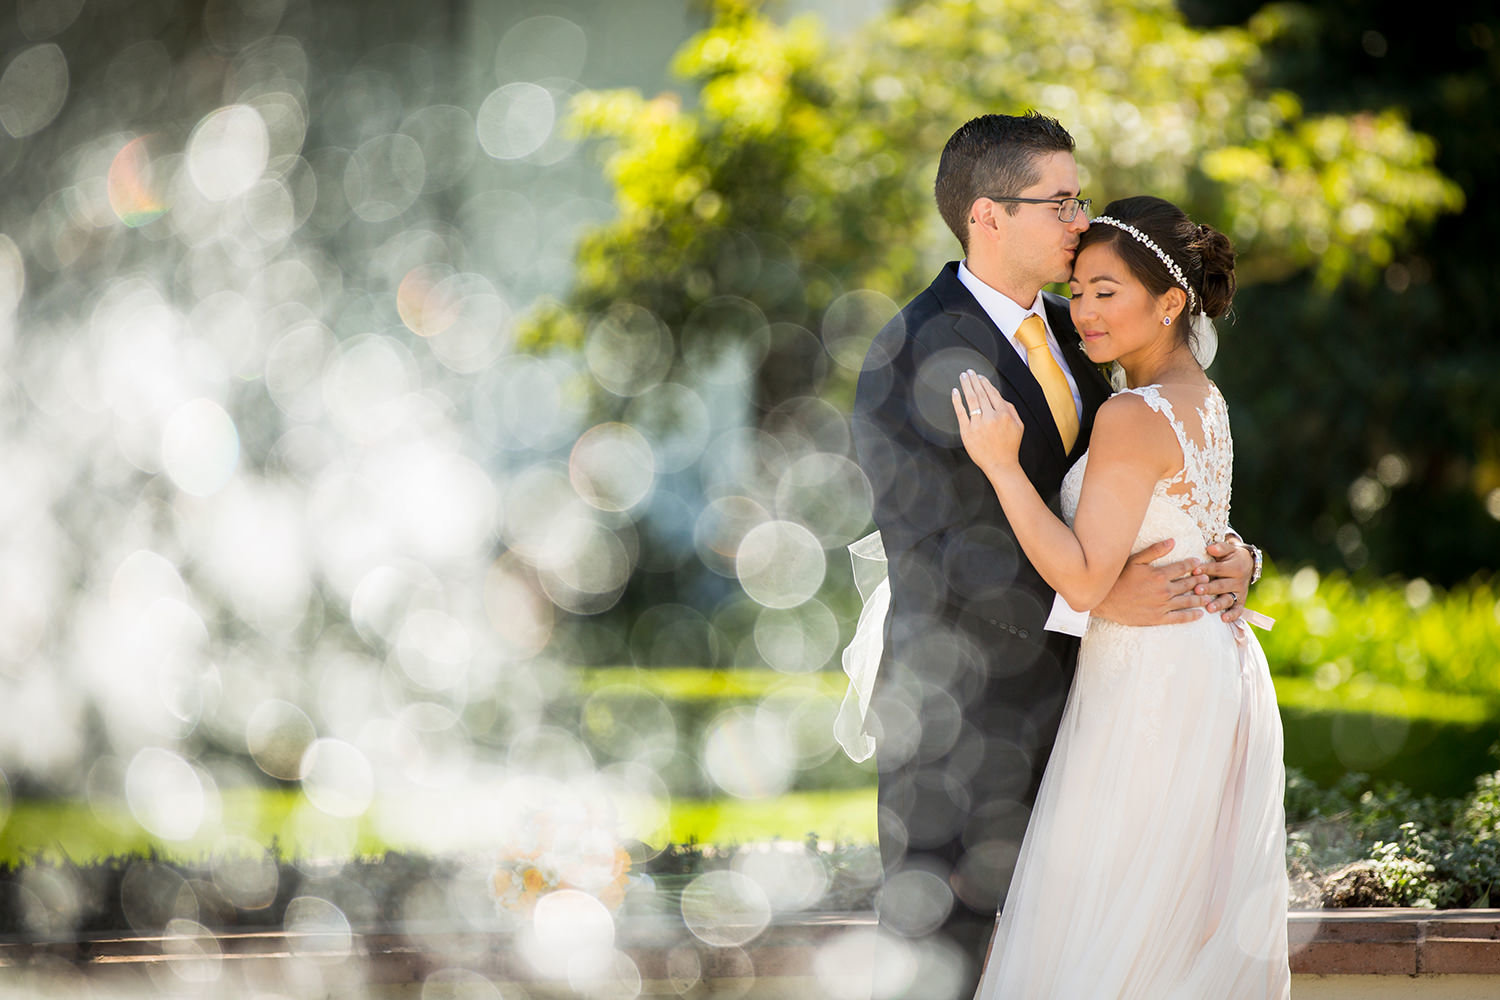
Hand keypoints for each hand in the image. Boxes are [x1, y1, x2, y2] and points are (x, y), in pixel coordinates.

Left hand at [952, 370, 1022, 472]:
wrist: (1000, 464)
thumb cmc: (1009, 446)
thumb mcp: (1019, 425)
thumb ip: (1011, 409)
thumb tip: (1000, 397)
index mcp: (1004, 414)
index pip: (992, 393)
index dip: (985, 383)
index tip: (980, 376)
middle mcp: (991, 417)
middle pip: (980, 393)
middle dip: (974, 380)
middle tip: (969, 372)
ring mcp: (978, 424)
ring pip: (971, 399)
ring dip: (966, 385)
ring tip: (963, 377)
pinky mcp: (967, 431)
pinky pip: (960, 412)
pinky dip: (957, 400)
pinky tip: (955, 392)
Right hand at [1092, 539, 1209, 625]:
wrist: (1106, 601)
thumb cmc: (1118, 578)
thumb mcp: (1134, 560)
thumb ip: (1155, 551)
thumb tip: (1173, 541)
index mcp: (1159, 575)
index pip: (1183, 568)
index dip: (1193, 564)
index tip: (1198, 563)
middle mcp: (1164, 591)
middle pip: (1188, 584)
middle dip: (1200, 580)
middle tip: (1208, 578)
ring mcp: (1163, 606)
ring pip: (1188, 601)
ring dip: (1200, 597)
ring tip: (1209, 594)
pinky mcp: (1159, 618)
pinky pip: (1180, 618)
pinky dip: (1192, 616)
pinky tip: (1200, 614)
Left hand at [1200, 540, 1254, 622]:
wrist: (1246, 564)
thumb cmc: (1230, 556)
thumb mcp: (1227, 549)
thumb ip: (1220, 548)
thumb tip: (1210, 548)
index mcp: (1236, 566)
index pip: (1218, 568)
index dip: (1206, 569)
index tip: (1194, 571)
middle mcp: (1239, 580)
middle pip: (1222, 585)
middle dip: (1209, 588)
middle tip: (1197, 590)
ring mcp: (1240, 592)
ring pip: (1229, 599)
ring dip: (1219, 604)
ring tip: (1209, 608)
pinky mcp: (1241, 601)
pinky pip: (1238, 610)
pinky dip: (1232, 615)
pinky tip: (1224, 619)